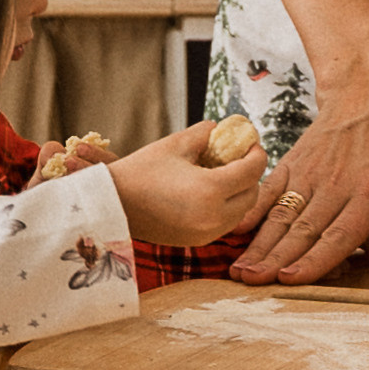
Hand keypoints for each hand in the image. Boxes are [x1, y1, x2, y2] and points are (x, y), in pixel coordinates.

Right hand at [111, 121, 266, 246]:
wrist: (111, 205)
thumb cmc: (140, 171)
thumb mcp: (176, 144)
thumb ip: (206, 134)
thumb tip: (224, 128)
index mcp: (211, 190)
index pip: (252, 170)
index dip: (257, 153)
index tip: (251, 142)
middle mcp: (214, 216)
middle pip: (253, 193)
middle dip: (251, 174)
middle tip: (239, 157)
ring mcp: (206, 233)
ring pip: (241, 211)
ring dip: (240, 192)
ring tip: (224, 174)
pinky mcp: (197, 241)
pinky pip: (225, 223)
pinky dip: (226, 208)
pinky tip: (210, 192)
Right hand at [237, 68, 368, 280]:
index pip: (339, 234)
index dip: (313, 260)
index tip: (290, 280)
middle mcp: (337, 185)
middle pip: (303, 230)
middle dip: (276, 261)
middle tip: (252, 285)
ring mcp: (311, 173)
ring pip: (282, 215)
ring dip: (260, 245)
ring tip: (241, 270)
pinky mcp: (294, 163)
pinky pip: (270, 190)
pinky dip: (252, 211)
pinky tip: (236, 231)